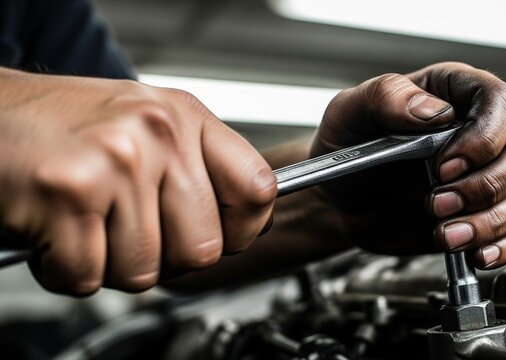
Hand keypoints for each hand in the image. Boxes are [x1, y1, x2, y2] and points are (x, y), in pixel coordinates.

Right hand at [0, 68, 275, 294]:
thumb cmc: (68, 126)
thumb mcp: (149, 126)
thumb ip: (198, 168)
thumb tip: (244, 223)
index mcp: (185, 118)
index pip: (258, 191)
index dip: (241, 230)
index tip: (217, 233)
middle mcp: (158, 134)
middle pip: (203, 249)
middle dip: (163, 258)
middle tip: (128, 231)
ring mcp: (117, 161)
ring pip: (144, 271)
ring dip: (109, 263)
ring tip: (88, 223)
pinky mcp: (70, 193)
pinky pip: (89, 276)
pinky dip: (67, 269)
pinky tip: (58, 232)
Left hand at [312, 62, 505, 267]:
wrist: (340, 197)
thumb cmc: (348, 145)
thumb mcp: (350, 110)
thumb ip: (387, 97)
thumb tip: (432, 111)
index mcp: (455, 92)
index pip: (501, 102)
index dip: (484, 137)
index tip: (444, 166)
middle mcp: (483, 130)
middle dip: (487, 184)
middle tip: (438, 203)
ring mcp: (489, 173)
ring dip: (493, 220)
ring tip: (445, 234)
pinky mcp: (486, 213)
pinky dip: (503, 246)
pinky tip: (474, 252)